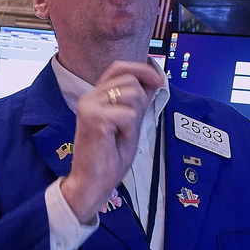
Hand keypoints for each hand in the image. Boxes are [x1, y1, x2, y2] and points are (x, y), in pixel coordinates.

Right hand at [60, 61, 161, 223]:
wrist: (92, 181)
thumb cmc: (107, 158)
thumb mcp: (129, 124)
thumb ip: (138, 102)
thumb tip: (154, 81)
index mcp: (96, 97)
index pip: (119, 67)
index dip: (142, 69)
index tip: (159, 80)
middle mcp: (90, 97)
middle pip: (130, 79)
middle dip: (140, 101)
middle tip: (129, 125)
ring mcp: (90, 106)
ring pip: (131, 94)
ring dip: (134, 116)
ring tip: (120, 133)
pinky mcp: (95, 118)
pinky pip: (128, 114)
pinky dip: (129, 129)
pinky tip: (116, 140)